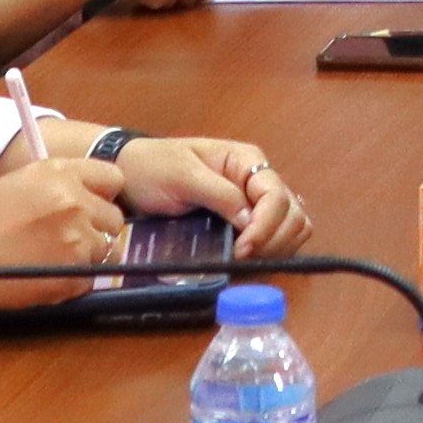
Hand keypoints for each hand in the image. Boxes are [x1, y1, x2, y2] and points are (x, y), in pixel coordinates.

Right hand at [0, 145, 131, 275]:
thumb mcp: (23, 182)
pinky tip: (45, 274)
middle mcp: (75, 203)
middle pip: (114, 218)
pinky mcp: (72, 276)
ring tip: (53, 257)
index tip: (91, 204)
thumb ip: (62, 183)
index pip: (113, 178)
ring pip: (107, 249)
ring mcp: (77, 242)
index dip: (102, 193)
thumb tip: (93, 194)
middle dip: (96, 227)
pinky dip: (74, 279)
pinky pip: (91, 277)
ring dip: (88, 254)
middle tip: (67, 237)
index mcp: (61, 174)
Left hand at [114, 131, 300, 252]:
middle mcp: (257, 181)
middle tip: (243, 258)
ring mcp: (254, 202)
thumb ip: (219, 195)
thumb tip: (251, 221)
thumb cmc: (153, 168)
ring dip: (277, 248)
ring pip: (293, 227)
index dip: (265, 226)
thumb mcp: (182, 176)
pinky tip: (249, 260)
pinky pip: (276, 238)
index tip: (242, 249)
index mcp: (246, 161)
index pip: (276, 196)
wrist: (130, 174)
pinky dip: (272, 252)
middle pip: (293, 214)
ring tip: (246, 260)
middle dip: (275, 240)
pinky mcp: (246, 222)